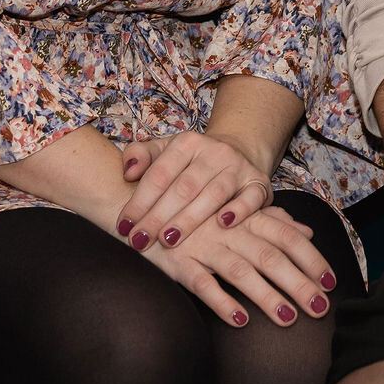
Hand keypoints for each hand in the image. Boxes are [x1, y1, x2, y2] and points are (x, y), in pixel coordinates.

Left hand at [115, 130, 277, 252]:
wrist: (237, 153)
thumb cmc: (190, 162)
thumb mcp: (163, 152)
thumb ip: (139, 156)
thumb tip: (127, 172)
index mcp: (187, 142)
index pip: (160, 173)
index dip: (140, 201)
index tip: (124, 226)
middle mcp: (214, 152)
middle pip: (184, 187)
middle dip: (159, 216)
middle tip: (140, 240)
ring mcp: (238, 167)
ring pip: (214, 194)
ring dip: (190, 219)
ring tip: (168, 240)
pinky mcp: (259, 183)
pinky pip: (252, 197)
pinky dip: (239, 210)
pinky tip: (223, 224)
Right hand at [140, 202, 338, 328]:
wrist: (139, 201)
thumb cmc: (194, 208)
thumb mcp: (235, 209)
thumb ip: (272, 220)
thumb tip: (307, 233)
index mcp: (244, 217)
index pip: (285, 237)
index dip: (310, 258)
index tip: (331, 282)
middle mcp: (227, 230)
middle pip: (270, 257)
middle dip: (297, 283)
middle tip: (320, 309)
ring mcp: (203, 246)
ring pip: (241, 272)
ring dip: (266, 296)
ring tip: (288, 319)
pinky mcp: (178, 262)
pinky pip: (202, 284)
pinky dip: (220, 301)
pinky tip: (239, 320)